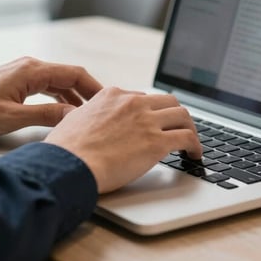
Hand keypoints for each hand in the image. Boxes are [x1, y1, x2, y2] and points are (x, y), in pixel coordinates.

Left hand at [0, 57, 102, 136]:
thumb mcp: (12, 118)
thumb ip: (47, 116)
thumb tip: (75, 118)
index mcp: (32, 70)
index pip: (74, 74)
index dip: (94, 88)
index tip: (108, 102)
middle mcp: (30, 66)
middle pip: (69, 76)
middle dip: (88, 93)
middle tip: (103, 111)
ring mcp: (23, 73)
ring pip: (58, 82)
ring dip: (74, 97)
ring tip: (88, 115)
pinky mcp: (17, 81)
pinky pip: (46, 86)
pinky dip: (59, 98)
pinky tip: (65, 112)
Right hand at [44, 87, 201, 193]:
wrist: (69, 164)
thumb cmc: (65, 150)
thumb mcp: (70, 119)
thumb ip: (83, 115)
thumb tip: (79, 119)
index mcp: (112, 95)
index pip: (141, 97)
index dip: (150, 111)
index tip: (153, 122)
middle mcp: (132, 102)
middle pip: (167, 100)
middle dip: (175, 114)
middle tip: (178, 128)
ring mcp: (146, 121)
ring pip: (182, 115)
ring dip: (190, 128)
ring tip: (191, 142)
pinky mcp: (157, 142)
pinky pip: (187, 138)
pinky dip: (196, 146)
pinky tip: (195, 155)